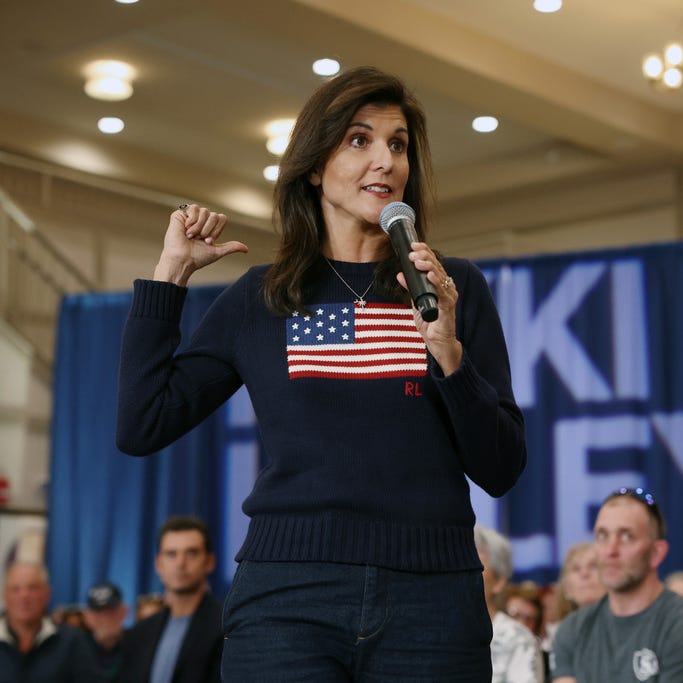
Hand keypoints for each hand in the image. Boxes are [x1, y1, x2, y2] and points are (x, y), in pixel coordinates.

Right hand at [154, 204, 247, 285]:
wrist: (182, 259)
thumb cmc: (197, 258)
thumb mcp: (217, 252)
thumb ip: (231, 247)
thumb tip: (246, 249)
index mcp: (209, 228)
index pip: (221, 218)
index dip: (217, 230)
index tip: (209, 241)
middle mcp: (201, 221)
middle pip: (214, 215)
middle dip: (208, 229)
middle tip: (199, 239)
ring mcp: (190, 217)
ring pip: (204, 211)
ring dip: (199, 227)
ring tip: (191, 236)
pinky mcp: (180, 215)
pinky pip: (193, 208)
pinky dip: (192, 220)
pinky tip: (185, 229)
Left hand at [397, 241, 462, 374]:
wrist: (437, 342)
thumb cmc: (429, 323)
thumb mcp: (415, 302)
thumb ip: (410, 288)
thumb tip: (400, 274)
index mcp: (439, 284)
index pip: (433, 263)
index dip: (424, 252)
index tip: (413, 245)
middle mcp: (447, 287)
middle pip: (437, 266)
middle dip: (424, 256)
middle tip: (412, 252)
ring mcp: (449, 296)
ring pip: (440, 275)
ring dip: (428, 266)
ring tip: (417, 260)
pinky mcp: (448, 306)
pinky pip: (443, 291)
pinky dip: (436, 282)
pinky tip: (429, 275)